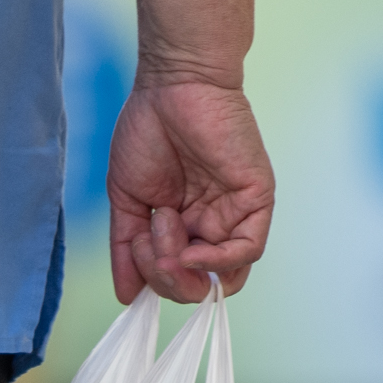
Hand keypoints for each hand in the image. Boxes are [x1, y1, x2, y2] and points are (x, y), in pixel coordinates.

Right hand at [107, 77, 274, 303]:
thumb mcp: (126, 200)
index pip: (178, 278)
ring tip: (164, 235)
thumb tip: (127, 296)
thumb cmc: (148, 131)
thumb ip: (126, 250)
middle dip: (167, 279)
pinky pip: (248, 250)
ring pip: (225, 275)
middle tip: (148, 248)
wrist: (171, 86)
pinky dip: (218, 263)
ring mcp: (236, 214)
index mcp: (185, 225)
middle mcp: (214, 225)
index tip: (135, 252)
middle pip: (201, 284)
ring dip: (185, 270)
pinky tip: (190, 252)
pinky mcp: (257, 200)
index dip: (155, 280)